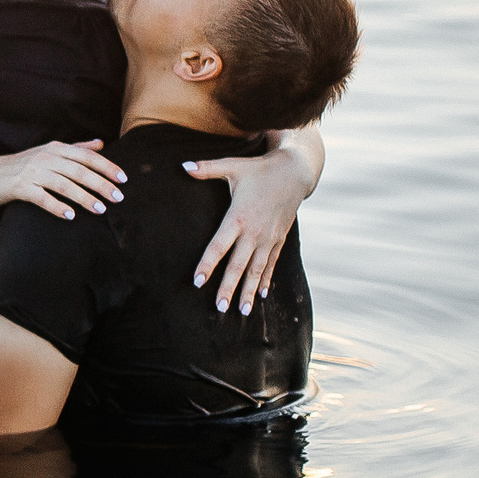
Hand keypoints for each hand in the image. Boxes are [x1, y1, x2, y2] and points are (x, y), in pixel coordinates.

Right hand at [0, 138, 124, 221]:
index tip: (123, 180)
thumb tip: (101, 144)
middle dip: (101, 184)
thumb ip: (76, 148)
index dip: (106, 167)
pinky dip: (57, 206)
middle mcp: (45, 157)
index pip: (86, 156)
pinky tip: (70, 215)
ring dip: (84, 197)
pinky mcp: (20, 187)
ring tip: (100, 209)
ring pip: (64, 184)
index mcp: (56, 148)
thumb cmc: (25, 164)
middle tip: (118, 198)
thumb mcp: (50, 151)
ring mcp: (32, 172)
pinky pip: (42, 198)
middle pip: (79, 171)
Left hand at [184, 143, 312, 314]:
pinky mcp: (279, 239)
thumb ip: (207, 169)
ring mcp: (269, 238)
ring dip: (248, 291)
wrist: (295, 172)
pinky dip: (265, 280)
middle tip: (220, 308)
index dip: (207, 264)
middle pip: (238, 265)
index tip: (197, 281)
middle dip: (228, 288)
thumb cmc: (259, 169)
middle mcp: (254, 232)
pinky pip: (270, 264)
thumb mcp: (233, 166)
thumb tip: (183, 166)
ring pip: (256, 270)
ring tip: (241, 311)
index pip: (219, 245)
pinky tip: (260, 295)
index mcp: (239, 217)